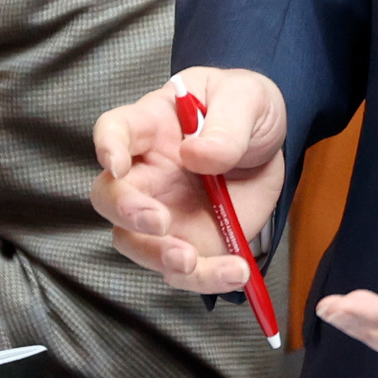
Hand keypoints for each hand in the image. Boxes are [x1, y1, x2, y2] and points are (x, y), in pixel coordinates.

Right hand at [91, 69, 286, 295]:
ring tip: (190, 260)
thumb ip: (226, 125)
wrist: (270, 149)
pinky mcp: (188, 241)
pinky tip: (236, 270)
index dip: (106, 146)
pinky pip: (184, 270)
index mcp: (153, 124)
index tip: (115, 163)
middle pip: (109, 194)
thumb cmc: (246, 109)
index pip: (114, 129)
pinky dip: (206, 278)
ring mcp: (163, 210)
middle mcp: (147, 171)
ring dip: (157, 256)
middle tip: (159, 221)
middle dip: (125, 211)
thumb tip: (196, 154)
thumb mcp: (247, 99)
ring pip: (136, 242)